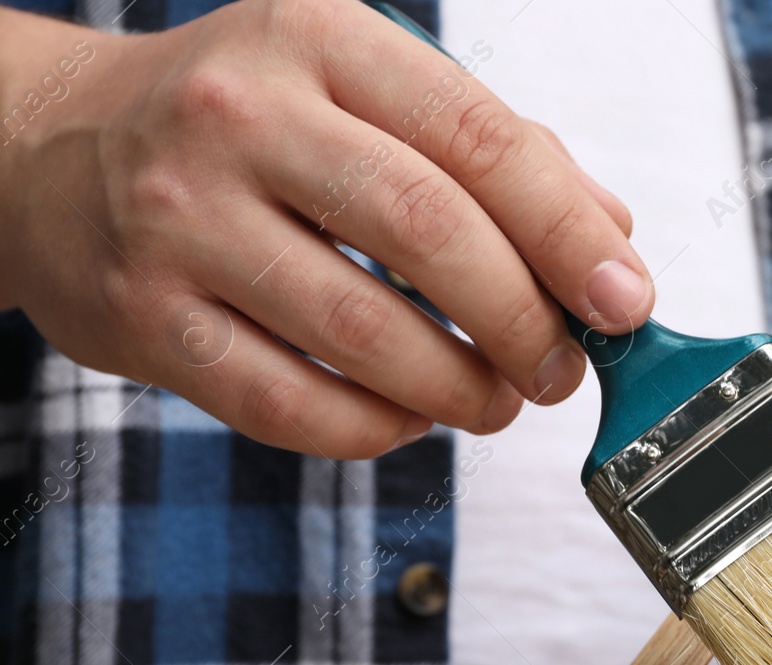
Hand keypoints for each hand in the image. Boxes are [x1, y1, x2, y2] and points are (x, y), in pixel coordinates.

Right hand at [0, 0, 654, 457]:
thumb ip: (493, 151)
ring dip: (461, 389)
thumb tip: (610, 239)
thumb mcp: (362, 87)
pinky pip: (290, 405)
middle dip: (526, 323)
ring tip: (497, 399)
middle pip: (431, 233)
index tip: (626, 302)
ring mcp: (181, 219)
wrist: (48, 149)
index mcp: (321, 40)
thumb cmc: (248, 123)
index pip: (480, 139)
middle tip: (562, 369)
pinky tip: (408, 416)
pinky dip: (374, 428)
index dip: (570, 233)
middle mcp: (242, 117)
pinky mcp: (143, 318)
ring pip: (364, 332)